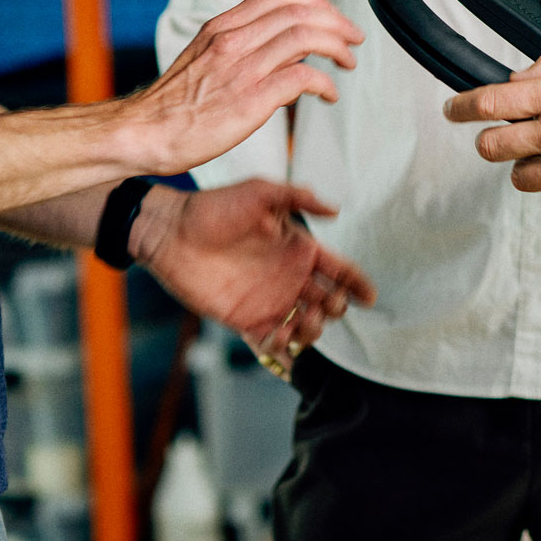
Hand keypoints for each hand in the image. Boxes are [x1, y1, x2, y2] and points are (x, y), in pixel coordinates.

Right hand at [126, 0, 361, 176]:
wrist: (142, 133)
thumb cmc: (171, 106)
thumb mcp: (201, 58)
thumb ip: (238, 47)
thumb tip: (280, 46)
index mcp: (221, 28)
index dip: (314, 1)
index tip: (331, 16)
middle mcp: (232, 40)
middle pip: (299, 11)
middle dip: (336, 21)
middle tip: (352, 38)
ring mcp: (242, 68)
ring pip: (306, 37)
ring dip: (337, 47)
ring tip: (347, 62)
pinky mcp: (251, 100)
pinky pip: (302, 77)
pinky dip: (325, 82)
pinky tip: (329, 94)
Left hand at [133, 181, 374, 368]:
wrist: (171, 232)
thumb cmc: (214, 207)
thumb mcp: (259, 192)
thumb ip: (297, 197)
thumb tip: (335, 208)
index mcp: (297, 247)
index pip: (338, 269)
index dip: (357, 283)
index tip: (369, 297)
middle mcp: (288, 276)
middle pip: (327, 301)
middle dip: (335, 308)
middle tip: (327, 305)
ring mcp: (269, 300)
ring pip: (305, 326)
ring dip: (313, 330)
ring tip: (304, 322)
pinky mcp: (245, 320)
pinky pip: (272, 343)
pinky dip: (283, 348)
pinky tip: (281, 338)